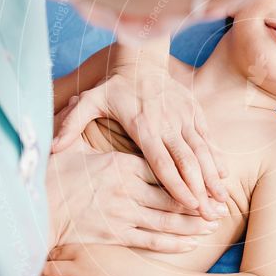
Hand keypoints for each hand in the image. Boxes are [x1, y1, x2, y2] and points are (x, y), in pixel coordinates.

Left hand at [34, 243, 157, 275]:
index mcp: (85, 250)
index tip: (39, 256)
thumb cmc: (131, 262)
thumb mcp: (108, 248)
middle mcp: (79, 268)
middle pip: (46, 270)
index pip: (54, 252)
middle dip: (36, 271)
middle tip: (28, 272)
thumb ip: (87, 250)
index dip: (45, 255)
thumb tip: (68, 254)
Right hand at [46, 137, 224, 251]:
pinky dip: (175, 242)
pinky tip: (193, 241)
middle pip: (172, 194)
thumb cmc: (54, 176)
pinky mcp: (116, 235)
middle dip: (199, 200)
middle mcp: (126, 191)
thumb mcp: (71, 145)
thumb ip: (79, 124)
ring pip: (168, 219)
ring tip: (214, 221)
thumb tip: (72, 101)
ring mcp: (123, 215)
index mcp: (120, 166)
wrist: (36, 210)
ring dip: (194, 222)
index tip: (206, 175)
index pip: (162, 166)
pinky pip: (152, 241)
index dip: (187, 172)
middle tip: (220, 204)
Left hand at [51, 53, 228, 219]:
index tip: (189, 205)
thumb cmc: (113, 86)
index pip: (162, 162)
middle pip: (188, 161)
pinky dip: (216, 157)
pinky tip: (223, 176)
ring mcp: (184, 117)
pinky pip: (208, 138)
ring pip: (202, 151)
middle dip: (201, 189)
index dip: (177, 184)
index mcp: (144, 126)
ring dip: (213, 178)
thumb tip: (52, 148)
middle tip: (210, 215)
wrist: (141, 60)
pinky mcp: (194, 111)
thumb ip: (71, 124)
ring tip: (222, 202)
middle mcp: (168, 123)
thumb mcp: (88, 101)